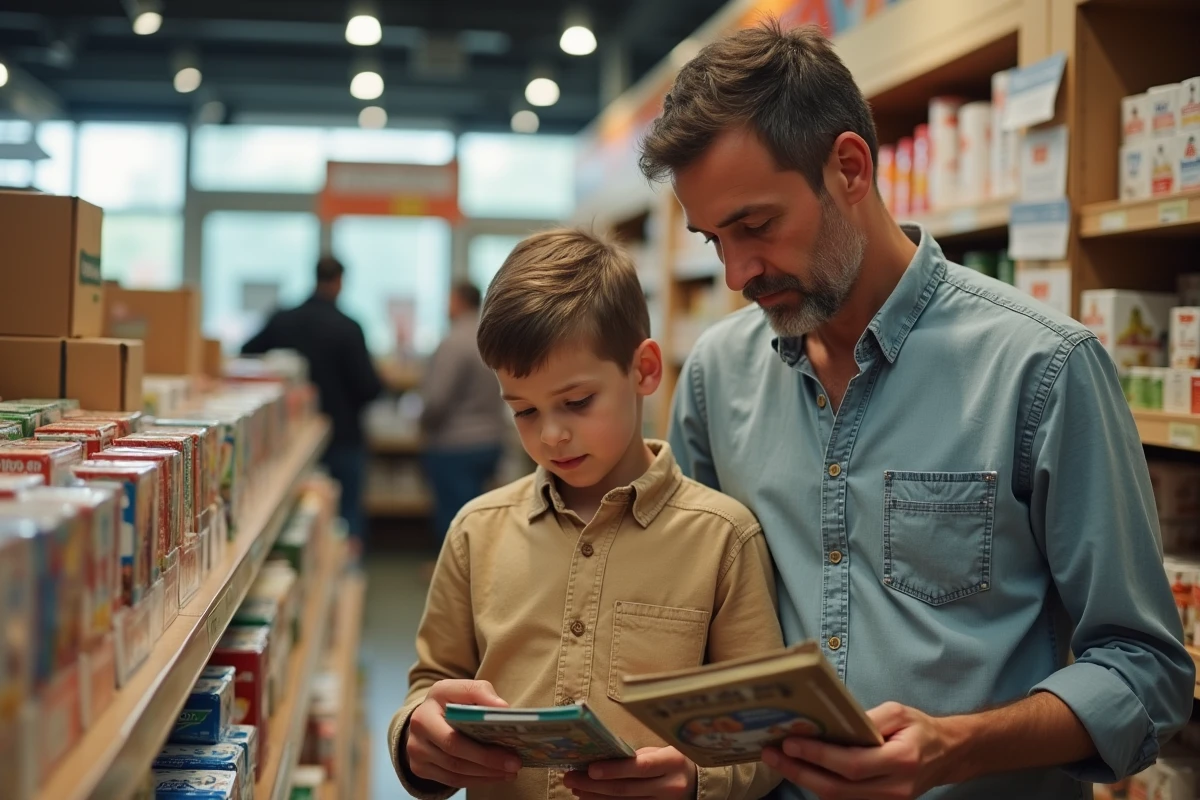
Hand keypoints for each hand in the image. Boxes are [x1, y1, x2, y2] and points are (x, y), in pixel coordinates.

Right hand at [405, 679, 522, 788]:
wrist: (426, 715)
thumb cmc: (450, 701)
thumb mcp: (462, 689)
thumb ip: (481, 692)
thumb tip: (502, 708)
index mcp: (427, 709)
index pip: (454, 731)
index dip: (482, 740)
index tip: (510, 743)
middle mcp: (417, 731)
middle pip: (455, 754)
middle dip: (488, 761)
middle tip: (515, 764)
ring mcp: (416, 752)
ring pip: (454, 771)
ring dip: (485, 774)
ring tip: (510, 771)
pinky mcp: (419, 768)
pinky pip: (451, 780)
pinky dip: (476, 780)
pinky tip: (494, 775)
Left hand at [563, 747, 696, 799]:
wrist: (699, 783)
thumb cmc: (673, 761)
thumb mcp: (661, 752)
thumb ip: (637, 757)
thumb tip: (602, 758)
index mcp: (672, 763)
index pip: (640, 767)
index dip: (614, 769)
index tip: (590, 768)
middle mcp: (669, 787)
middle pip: (626, 789)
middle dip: (594, 784)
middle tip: (571, 778)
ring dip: (595, 797)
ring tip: (576, 789)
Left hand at [761, 702, 960, 799]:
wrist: (948, 756)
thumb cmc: (920, 729)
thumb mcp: (898, 712)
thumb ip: (868, 718)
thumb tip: (830, 722)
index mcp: (902, 760)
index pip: (853, 764)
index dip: (818, 755)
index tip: (790, 741)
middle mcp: (894, 788)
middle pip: (838, 789)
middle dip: (800, 771)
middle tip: (771, 753)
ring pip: (838, 799)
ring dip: (805, 780)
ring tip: (779, 759)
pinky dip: (819, 786)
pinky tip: (801, 769)